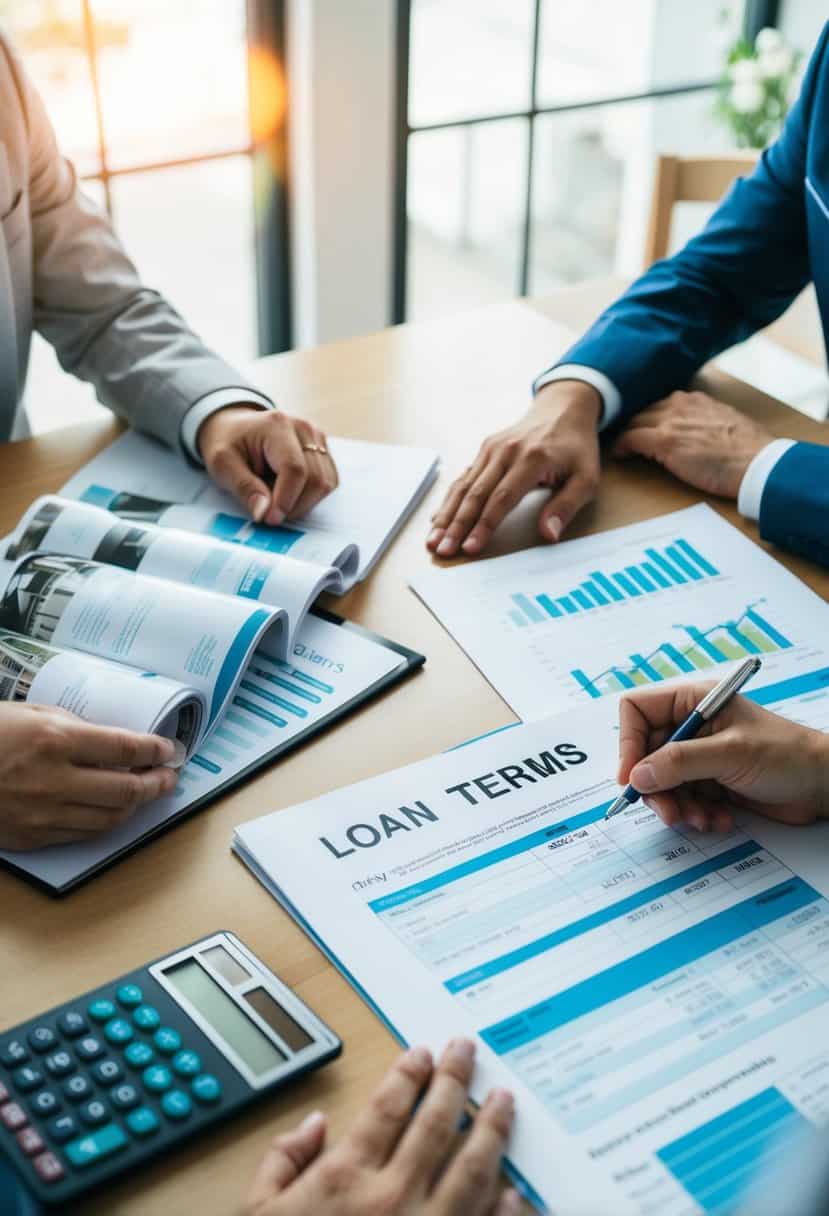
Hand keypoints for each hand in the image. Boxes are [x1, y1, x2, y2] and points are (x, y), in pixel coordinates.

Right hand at [0, 704, 178, 850]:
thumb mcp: (30, 713)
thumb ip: (73, 727)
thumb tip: (113, 741)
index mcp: (55, 740)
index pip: (125, 747)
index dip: (155, 750)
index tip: (169, 750)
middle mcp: (53, 781)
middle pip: (127, 789)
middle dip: (157, 783)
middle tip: (169, 776)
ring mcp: (42, 814)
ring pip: (110, 818)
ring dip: (136, 806)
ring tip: (147, 793)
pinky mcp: (31, 838)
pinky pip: (83, 834)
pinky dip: (105, 822)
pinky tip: (113, 810)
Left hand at [198, 406, 338, 525]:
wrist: (233, 427)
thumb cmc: (227, 443)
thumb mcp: (222, 464)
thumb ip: (244, 487)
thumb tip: (265, 513)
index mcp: (277, 426)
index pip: (295, 469)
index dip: (286, 500)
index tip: (270, 519)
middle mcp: (304, 429)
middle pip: (315, 479)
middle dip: (293, 505)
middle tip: (269, 512)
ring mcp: (317, 439)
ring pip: (325, 484)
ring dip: (302, 502)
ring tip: (276, 498)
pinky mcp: (323, 452)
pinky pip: (327, 483)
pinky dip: (309, 496)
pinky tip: (288, 492)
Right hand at [245, 1039, 519, 1215]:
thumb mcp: (258, 1215)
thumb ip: (281, 1162)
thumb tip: (313, 1126)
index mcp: (345, 1178)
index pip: (387, 1106)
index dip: (408, 1073)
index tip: (424, 1054)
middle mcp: (393, 1198)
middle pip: (435, 1123)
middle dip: (455, 1080)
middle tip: (468, 1052)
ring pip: (473, 1168)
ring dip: (492, 1129)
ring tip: (504, 1102)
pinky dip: (506, 1207)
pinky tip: (515, 1189)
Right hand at [426, 381, 600, 557]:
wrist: (564, 408)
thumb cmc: (577, 448)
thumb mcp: (587, 478)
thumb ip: (566, 507)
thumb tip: (548, 534)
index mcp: (533, 459)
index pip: (502, 498)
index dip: (485, 526)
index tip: (471, 547)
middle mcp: (507, 452)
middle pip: (476, 494)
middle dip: (456, 526)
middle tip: (442, 550)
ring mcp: (492, 449)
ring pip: (463, 486)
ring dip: (446, 515)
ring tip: (433, 540)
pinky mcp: (485, 449)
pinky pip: (464, 477)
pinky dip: (449, 500)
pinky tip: (438, 519)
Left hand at [614, 391, 771, 498]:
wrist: (756, 462)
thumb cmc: (749, 451)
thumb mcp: (727, 424)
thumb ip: (708, 422)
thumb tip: (701, 434)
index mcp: (698, 400)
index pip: (664, 405)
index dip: (651, 418)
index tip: (645, 427)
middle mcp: (682, 404)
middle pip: (645, 411)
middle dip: (635, 424)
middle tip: (625, 437)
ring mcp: (671, 421)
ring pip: (635, 422)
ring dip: (626, 434)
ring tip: (621, 446)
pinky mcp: (663, 441)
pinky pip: (630, 439)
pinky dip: (621, 446)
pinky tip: (619, 454)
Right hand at [617, 682, 828, 832]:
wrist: (822, 786)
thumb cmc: (787, 754)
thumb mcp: (730, 754)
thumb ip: (680, 763)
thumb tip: (637, 775)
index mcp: (693, 702)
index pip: (637, 710)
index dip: (628, 743)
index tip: (632, 778)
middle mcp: (691, 727)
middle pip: (645, 754)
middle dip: (656, 787)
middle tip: (668, 811)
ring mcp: (699, 756)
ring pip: (662, 783)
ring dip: (678, 806)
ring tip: (701, 819)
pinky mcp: (710, 782)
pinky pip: (683, 799)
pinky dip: (696, 814)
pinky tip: (718, 819)